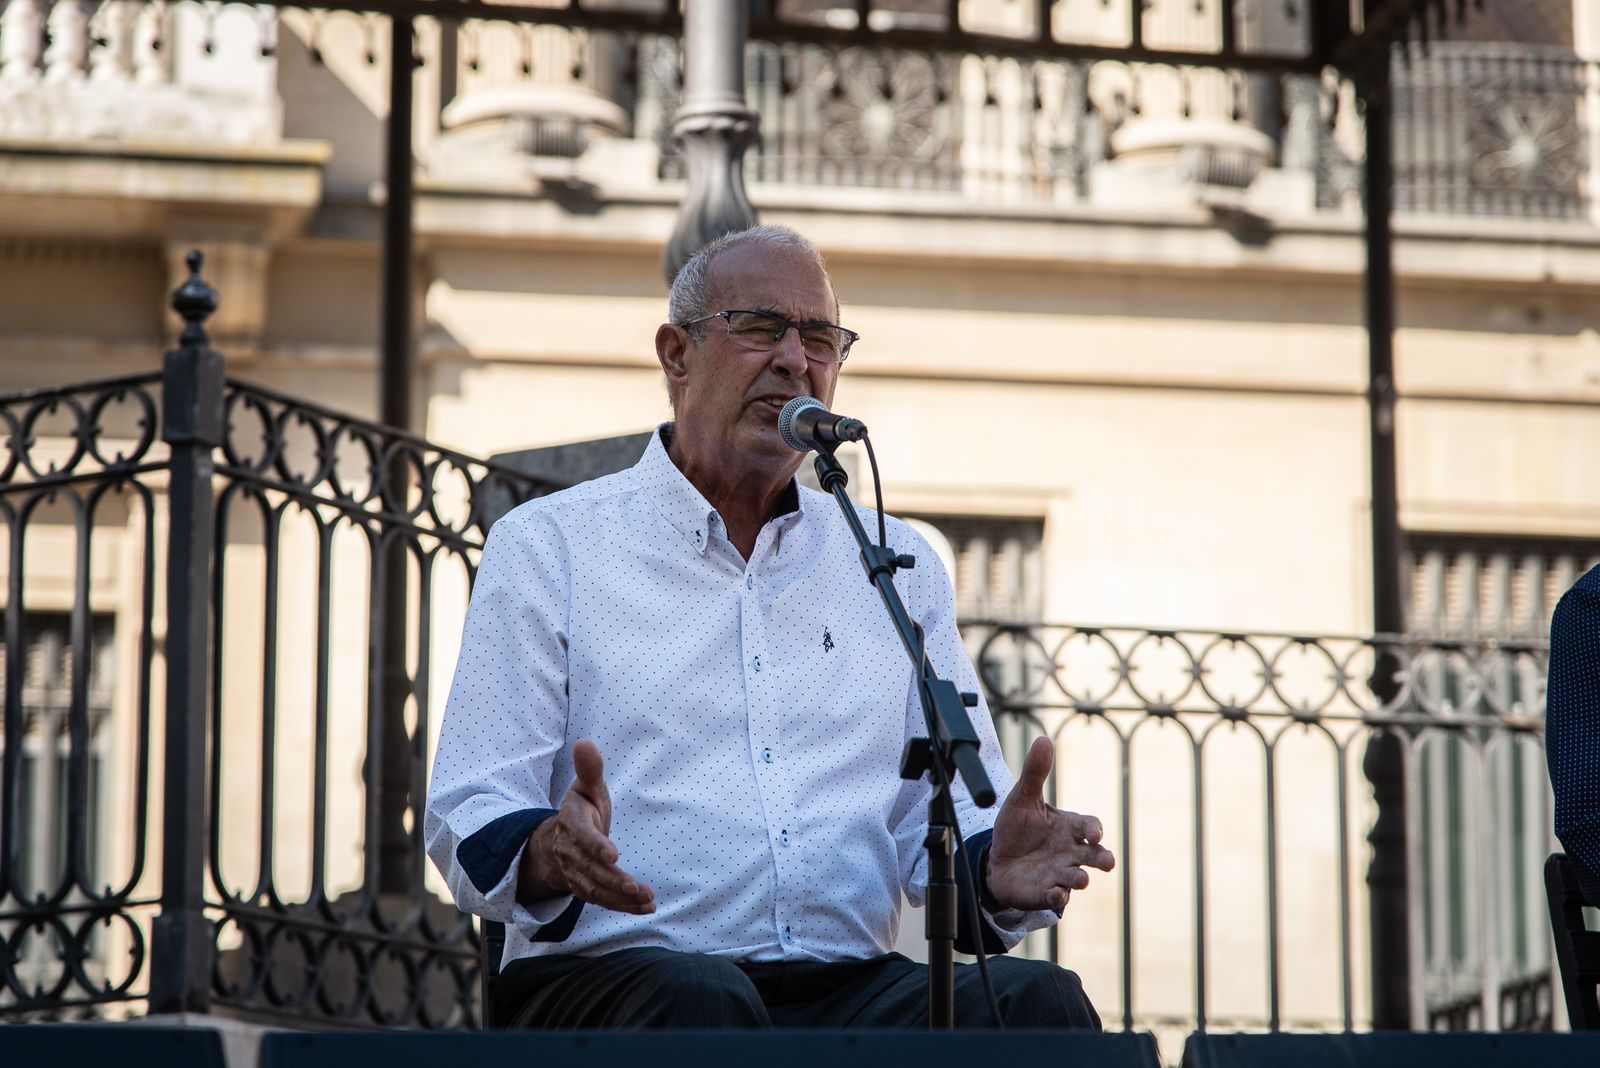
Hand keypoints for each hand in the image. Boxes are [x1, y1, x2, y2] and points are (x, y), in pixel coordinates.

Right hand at [517, 739, 654, 914]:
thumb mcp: (586, 788)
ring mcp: (577, 874)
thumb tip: (585, 742)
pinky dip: (623, 906)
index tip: (613, 854)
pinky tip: (646, 907)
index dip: (595, 845)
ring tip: (646, 899)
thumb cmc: (582, 810)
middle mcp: (571, 852)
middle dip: (613, 880)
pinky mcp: (586, 888)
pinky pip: (603, 900)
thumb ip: (589, 770)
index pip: (582, 837)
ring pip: (597, 889)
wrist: (559, 841)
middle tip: (635, 887)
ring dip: (621, 898)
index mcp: (571, 824)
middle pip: (591, 869)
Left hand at [985, 736, 1114, 911]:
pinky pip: (1057, 897)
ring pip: (1077, 877)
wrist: (998, 859)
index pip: (1089, 826)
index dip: (1094, 828)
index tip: (1094, 832)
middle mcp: (1070, 852)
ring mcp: (1060, 873)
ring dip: (1080, 879)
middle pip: (1094, 856)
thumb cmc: (1018, 828)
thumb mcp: (1023, 798)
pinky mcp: (1046, 892)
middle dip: (1102, 858)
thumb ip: (1035, 772)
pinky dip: (1058, 897)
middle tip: (1106, 861)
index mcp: (1069, 827)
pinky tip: (1055, 894)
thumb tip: (1044, 739)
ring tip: (1080, 879)